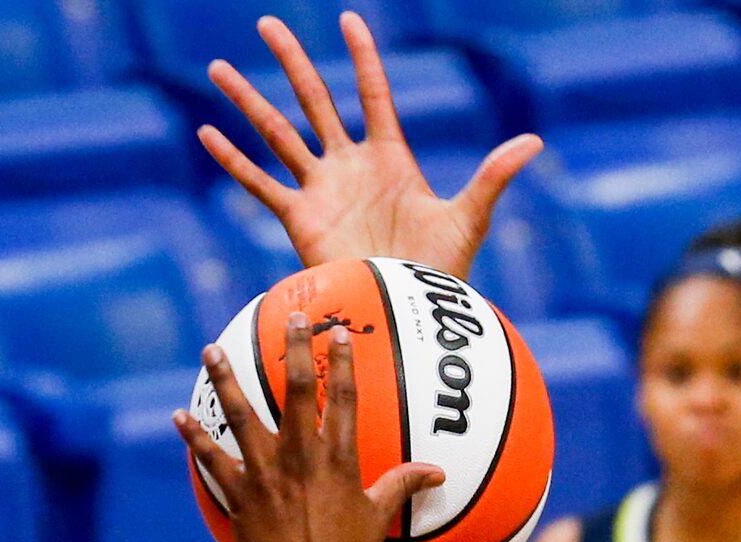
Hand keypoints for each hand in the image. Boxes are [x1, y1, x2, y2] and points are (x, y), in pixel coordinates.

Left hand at [175, 318, 442, 541]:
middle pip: (295, 391)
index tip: (337, 330)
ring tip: (210, 350)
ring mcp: (266, 476)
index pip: (343, 399)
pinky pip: (212, 461)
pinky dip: (195, 439)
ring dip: (225, 380)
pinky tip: (179, 417)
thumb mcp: (379, 519)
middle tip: (292, 317)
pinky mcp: (240, 497)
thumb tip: (436, 472)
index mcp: (337, 461)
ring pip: (241, 415)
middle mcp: (300, 459)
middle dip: (294, 350)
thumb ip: (402, 486)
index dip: (341, 362)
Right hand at [201, 12, 541, 279]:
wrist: (407, 313)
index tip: (349, 18)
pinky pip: (260, 184)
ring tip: (216, 68)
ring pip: (278, 134)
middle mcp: (350, 166)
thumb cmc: (440, 269)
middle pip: (314, 100)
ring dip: (247, 102)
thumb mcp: (469, 216)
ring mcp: (322, 191)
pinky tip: (206, 134)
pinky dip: (233, 161)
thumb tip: (534, 141)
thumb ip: (494, 175)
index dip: (363, 58)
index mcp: (390, 157)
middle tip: (266, 23)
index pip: (373, 93)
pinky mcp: (301, 220)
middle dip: (291, 61)